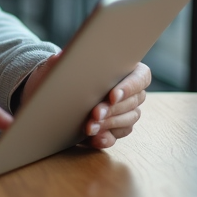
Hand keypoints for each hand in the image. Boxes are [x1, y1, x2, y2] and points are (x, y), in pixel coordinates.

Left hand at [21, 55, 150, 148]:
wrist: (55, 94)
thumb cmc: (64, 74)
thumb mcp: (61, 65)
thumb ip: (62, 61)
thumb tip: (58, 58)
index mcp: (126, 70)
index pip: (141, 77)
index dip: (129, 87)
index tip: (112, 95)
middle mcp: (130, 92)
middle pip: (133, 101)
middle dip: (113, 109)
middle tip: (95, 113)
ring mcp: (125, 112)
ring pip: (128, 120)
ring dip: (108, 124)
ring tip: (89, 126)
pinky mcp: (114, 129)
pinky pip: (116, 136)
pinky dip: (105, 138)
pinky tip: (94, 138)